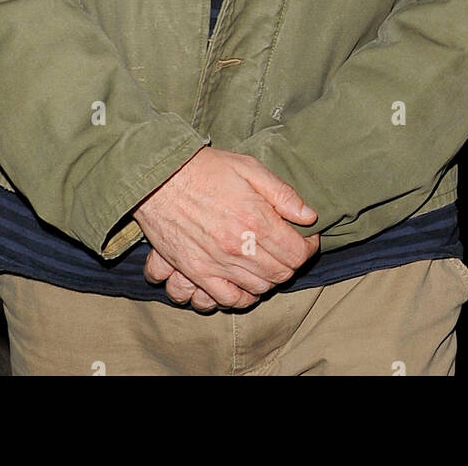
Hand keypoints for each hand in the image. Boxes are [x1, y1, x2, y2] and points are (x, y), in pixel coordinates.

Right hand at [133, 147, 318, 309]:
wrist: (159, 177)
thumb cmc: (205, 168)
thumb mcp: (249, 168)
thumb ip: (282, 194)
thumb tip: (309, 216)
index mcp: (256, 220)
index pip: (297, 252)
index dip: (308, 247)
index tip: (306, 237)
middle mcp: (238, 247)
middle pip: (281, 274)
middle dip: (291, 263)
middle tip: (287, 248)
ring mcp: (216, 263)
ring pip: (258, 289)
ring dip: (268, 279)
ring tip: (266, 261)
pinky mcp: (196, 272)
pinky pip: (226, 300)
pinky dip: (241, 296)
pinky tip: (244, 281)